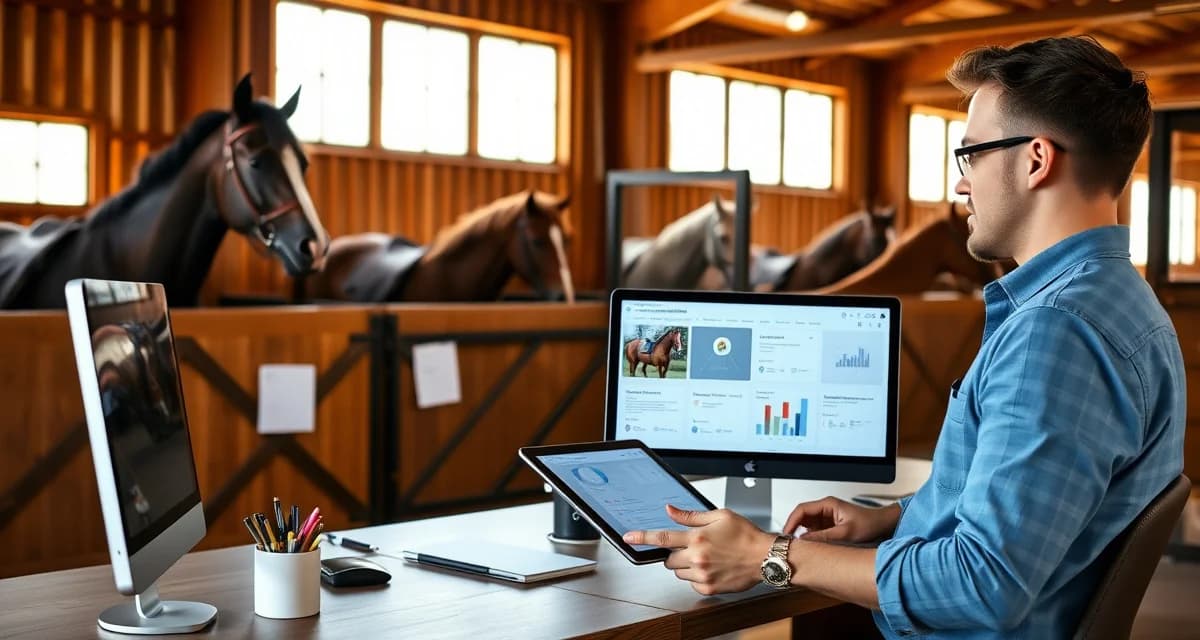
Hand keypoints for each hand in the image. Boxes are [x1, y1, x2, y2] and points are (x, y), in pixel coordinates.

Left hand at [623, 505, 774, 594]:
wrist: (765, 558)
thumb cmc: (746, 535)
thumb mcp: (719, 516)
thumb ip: (691, 515)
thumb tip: (669, 510)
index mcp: (698, 537)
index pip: (662, 538)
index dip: (642, 538)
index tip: (629, 538)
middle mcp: (697, 558)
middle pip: (668, 559)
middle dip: (675, 553)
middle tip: (693, 547)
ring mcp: (702, 575)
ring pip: (678, 572)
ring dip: (685, 565)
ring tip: (707, 557)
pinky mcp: (708, 589)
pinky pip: (690, 583)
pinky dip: (696, 577)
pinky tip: (712, 568)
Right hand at [782, 497, 899, 543]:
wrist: (883, 527)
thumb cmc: (869, 524)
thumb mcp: (846, 533)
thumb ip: (824, 537)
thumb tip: (804, 542)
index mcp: (827, 504)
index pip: (801, 510)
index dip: (791, 522)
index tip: (786, 534)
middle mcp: (825, 509)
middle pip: (801, 517)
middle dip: (794, 530)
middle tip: (789, 543)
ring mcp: (826, 518)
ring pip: (806, 525)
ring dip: (801, 535)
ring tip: (799, 547)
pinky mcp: (829, 527)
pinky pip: (814, 532)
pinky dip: (810, 539)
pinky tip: (810, 548)